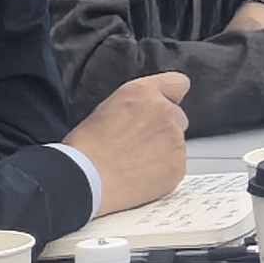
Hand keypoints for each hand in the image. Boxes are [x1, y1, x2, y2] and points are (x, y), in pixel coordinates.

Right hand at [72, 71, 190, 210]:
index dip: (171, 96)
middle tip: (139, 144)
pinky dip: (163, 172)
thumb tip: (143, 114)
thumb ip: (136, 106)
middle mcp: (164, 111)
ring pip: (176, 144)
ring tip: (133, 163)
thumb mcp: (107, 109)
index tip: (167, 105)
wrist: (84, 179)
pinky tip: (139, 177)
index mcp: (143, 93)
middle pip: (178, 117)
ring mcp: (174, 139)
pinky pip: (176, 166)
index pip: (178, 83)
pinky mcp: (178, 166)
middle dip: (163, 129)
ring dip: (162, 152)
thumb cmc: (86, 148)